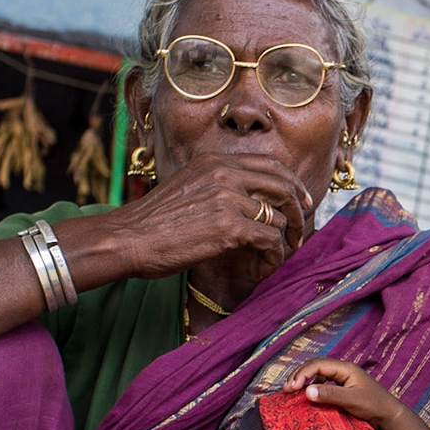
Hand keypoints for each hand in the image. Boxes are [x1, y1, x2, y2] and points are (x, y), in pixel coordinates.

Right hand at [95, 152, 310, 282]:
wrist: (128, 238)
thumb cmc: (154, 221)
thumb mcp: (188, 187)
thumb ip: (218, 186)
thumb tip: (250, 201)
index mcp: (215, 160)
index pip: (270, 164)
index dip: (292, 184)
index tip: (301, 202)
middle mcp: (224, 172)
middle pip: (283, 186)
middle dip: (298, 212)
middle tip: (298, 234)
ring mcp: (228, 197)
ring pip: (278, 218)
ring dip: (283, 243)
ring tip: (273, 258)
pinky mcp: (230, 226)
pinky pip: (270, 240)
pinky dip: (272, 257)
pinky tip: (262, 268)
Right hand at [285, 357, 413, 429]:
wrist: (389, 415)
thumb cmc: (374, 406)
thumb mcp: (351, 400)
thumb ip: (330, 394)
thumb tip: (306, 391)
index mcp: (345, 368)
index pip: (317, 364)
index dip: (302, 374)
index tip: (291, 388)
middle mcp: (343, 370)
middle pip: (315, 366)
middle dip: (299, 376)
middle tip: (285, 390)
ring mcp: (343, 378)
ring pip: (318, 373)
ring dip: (304, 380)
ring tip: (292, 391)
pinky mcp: (343, 387)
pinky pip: (323, 382)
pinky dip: (312, 386)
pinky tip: (307, 395)